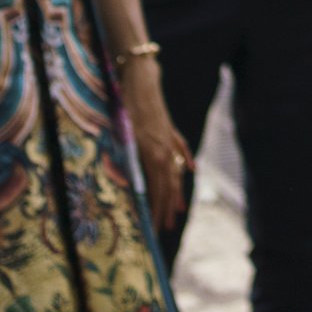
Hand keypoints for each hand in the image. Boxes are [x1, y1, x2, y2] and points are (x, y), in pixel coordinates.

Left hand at [122, 66, 192, 235]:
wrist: (141, 82)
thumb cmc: (125, 108)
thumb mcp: (122, 136)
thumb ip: (128, 160)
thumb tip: (129, 186)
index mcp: (152, 155)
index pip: (157, 191)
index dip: (156, 211)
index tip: (154, 229)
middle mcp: (164, 150)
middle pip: (168, 186)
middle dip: (166, 209)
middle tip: (164, 229)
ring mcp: (169, 140)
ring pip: (175, 172)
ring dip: (175, 193)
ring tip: (177, 211)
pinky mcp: (170, 131)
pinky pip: (181, 151)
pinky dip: (185, 162)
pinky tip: (190, 172)